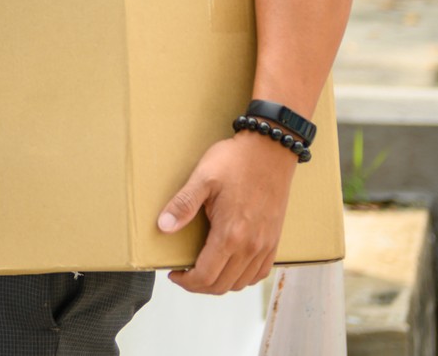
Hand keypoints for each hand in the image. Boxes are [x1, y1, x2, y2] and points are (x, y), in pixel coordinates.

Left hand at [157, 132, 297, 293]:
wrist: (270, 151)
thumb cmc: (235, 162)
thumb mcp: (203, 179)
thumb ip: (183, 205)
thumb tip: (164, 226)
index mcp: (231, 234)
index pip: (206, 276)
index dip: (187, 282)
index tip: (173, 273)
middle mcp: (251, 246)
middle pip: (223, 285)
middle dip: (199, 285)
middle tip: (183, 274)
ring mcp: (266, 245)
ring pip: (242, 283)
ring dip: (220, 283)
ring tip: (202, 270)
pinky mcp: (274, 240)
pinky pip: (260, 273)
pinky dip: (242, 277)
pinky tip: (229, 266)